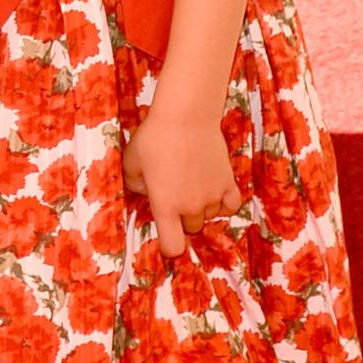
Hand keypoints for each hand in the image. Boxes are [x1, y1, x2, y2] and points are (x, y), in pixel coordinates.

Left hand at [122, 105, 242, 259]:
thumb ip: (134, 184)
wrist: (186, 116)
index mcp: (166, 206)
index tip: (166, 235)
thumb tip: (142, 191)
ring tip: (190, 182)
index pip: (173, 247)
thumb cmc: (154, 137)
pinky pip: (231, 206)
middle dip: (182, 217)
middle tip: (174, 194)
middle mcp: (191, 206)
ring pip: (209, 215)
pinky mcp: (229, 182)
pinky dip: (223, 202)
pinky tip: (213, 189)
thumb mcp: (131, 161)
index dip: (169, 246)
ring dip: (201, 206)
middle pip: (191, 228)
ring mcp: (213, 195)